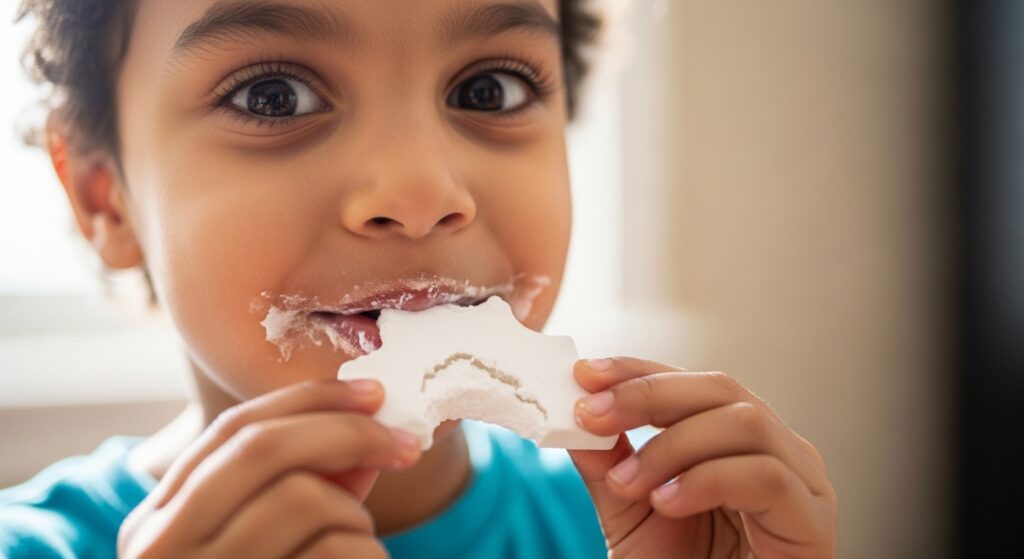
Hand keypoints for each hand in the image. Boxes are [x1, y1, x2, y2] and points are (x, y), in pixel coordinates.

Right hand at [118, 379, 420, 558]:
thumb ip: (303, 490)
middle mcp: (162, 551)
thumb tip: (365, 437)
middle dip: (349, 432)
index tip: (372, 395)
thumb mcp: (260, 547)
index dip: (307, 401)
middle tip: (406, 442)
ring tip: (355, 552)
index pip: (230, 432)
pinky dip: (370, 557)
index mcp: (157, 525)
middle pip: (265, 450)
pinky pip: (340, 553)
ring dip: (357, 516)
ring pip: (310, 499)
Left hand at [568, 357, 836, 558]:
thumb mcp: (631, 513)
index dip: (638, 371)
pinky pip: (766, 477)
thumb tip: (574, 415)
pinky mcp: (813, 520)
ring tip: (628, 483)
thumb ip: (608, 464)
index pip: (689, 383)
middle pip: (721, 388)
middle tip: (592, 416)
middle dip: (648, 395)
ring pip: (744, 422)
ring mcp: (803, 481)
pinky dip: (707, 480)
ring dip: (671, 445)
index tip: (585, 374)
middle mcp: (776, 450)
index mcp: (735, 440)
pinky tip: (668, 502)